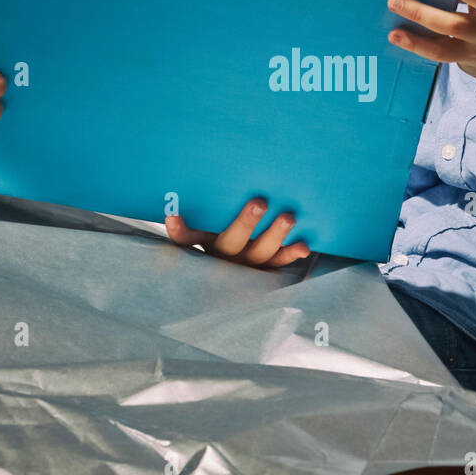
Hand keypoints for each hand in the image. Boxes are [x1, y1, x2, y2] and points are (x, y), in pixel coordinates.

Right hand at [165, 197, 310, 268]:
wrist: (241, 272)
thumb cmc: (220, 236)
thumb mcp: (204, 230)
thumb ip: (192, 223)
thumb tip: (171, 212)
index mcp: (206, 244)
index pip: (187, 238)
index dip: (180, 230)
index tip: (173, 216)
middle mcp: (226, 257)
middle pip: (232, 241)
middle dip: (245, 222)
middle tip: (259, 202)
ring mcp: (248, 264)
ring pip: (261, 252)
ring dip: (275, 235)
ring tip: (288, 218)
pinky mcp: (268, 268)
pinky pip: (280, 262)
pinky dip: (291, 254)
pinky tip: (304, 246)